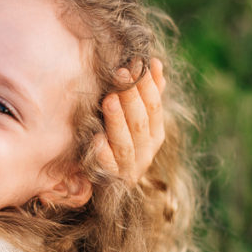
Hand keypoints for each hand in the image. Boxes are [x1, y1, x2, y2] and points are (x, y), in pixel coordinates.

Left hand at [97, 58, 166, 181]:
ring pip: (125, 143)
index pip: (154, 107)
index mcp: (155, 135)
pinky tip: (96, 138)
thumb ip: (147, 95)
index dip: (147, 85)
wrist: (106, 188)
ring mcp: (129, 168)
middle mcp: (146, 152)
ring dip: (117, 121)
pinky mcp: (110, 181)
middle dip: (131, 96)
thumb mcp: (135, 120)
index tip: (137, 63)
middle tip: (121, 73)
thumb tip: (154, 63)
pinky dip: (103, 153)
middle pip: (140, 122)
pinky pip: (107, 167)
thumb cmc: (119, 144)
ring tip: (109, 100)